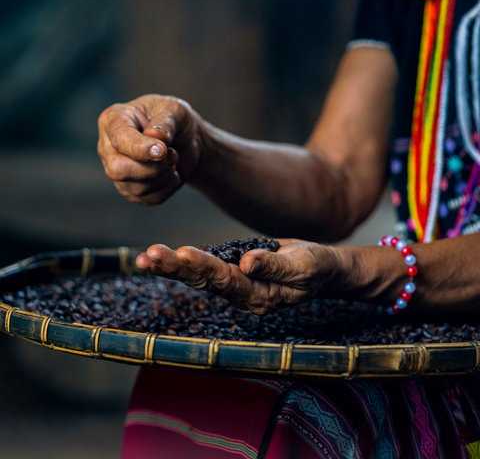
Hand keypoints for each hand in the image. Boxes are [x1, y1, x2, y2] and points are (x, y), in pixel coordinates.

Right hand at [97, 94, 202, 205]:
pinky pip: (148, 199)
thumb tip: (155, 136)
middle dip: (152, 168)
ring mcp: (116, 170)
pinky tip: (172, 173)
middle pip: (118, 170)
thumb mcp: (176, 110)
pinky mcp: (129, 189)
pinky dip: (168, 188)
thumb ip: (166, 121)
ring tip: (173, 158)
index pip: (119, 140)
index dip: (142, 149)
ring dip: (164, 176)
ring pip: (136, 188)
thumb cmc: (177, 120)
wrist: (187, 141)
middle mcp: (108, 146)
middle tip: (171, 154)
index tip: (164, 150)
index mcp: (114, 119)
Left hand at [136, 239, 350, 314]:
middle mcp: (243, 295)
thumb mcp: (303, 265)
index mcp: (260, 296)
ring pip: (199, 277)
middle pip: (205, 282)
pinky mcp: (230, 273)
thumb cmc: (316, 266)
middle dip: (177, 268)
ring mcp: (234, 286)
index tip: (184, 253)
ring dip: (172, 266)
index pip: (228, 282)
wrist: (318, 267)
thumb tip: (246, 263)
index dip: (206, 268)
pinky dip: (181, 262)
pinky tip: (159, 257)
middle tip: (150, 255)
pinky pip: (203, 268)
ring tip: (145, 257)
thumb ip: (275, 266)